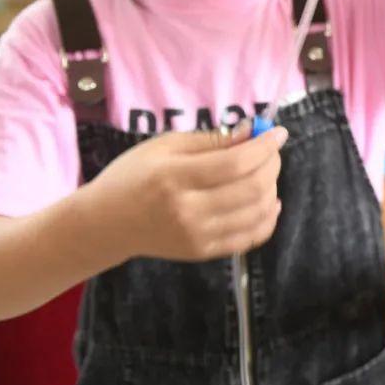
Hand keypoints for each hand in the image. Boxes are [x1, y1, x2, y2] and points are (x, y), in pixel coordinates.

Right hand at [79, 123, 287, 261]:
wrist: (106, 224)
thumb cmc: (133, 176)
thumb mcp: (164, 146)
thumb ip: (212, 140)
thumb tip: (253, 133)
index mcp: (175, 177)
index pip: (236, 163)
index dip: (265, 147)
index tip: (278, 133)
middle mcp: (188, 211)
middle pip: (253, 188)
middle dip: (272, 164)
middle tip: (271, 151)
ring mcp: (197, 236)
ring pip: (258, 213)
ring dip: (272, 189)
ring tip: (265, 173)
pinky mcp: (203, 252)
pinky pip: (251, 237)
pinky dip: (268, 217)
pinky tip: (267, 201)